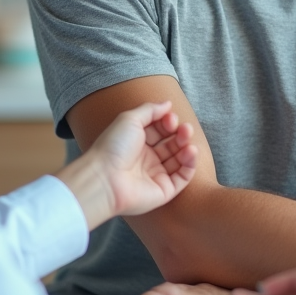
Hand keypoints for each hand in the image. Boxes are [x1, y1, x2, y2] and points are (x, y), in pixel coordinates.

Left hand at [89, 100, 197, 216]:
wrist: (104, 178)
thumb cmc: (113, 146)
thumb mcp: (130, 119)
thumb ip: (150, 110)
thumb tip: (168, 103)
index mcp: (137, 142)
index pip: (160, 130)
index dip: (168, 123)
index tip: (170, 118)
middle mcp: (146, 159)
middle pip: (171, 144)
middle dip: (181, 134)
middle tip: (184, 128)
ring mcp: (155, 175)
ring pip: (179, 160)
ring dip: (187, 147)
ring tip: (187, 139)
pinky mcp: (163, 190)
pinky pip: (182, 177)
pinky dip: (190, 164)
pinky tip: (191, 151)